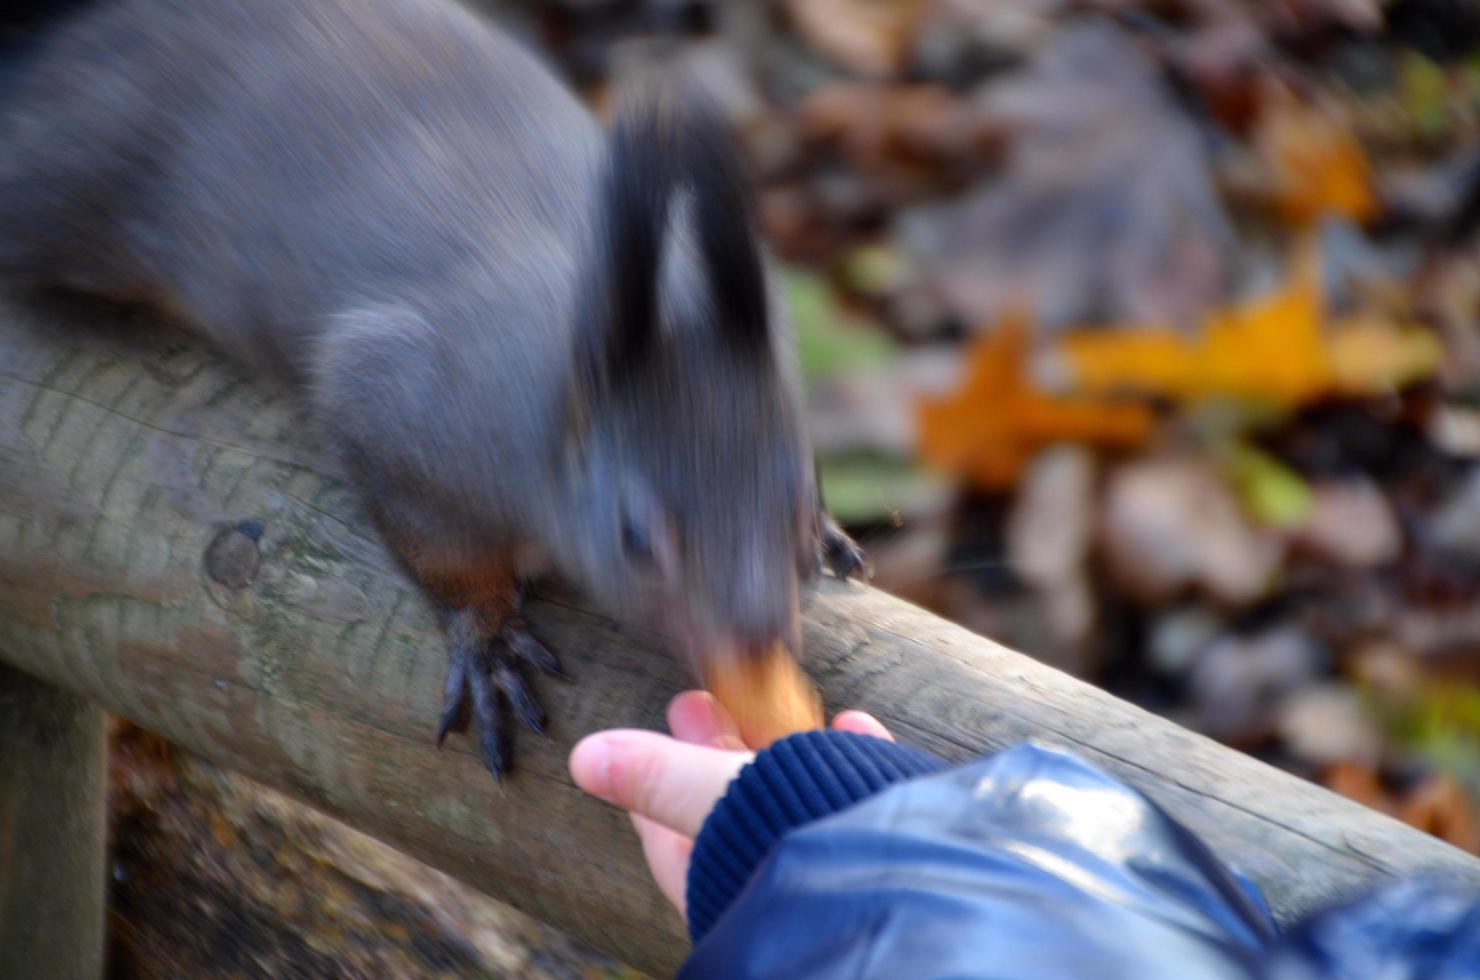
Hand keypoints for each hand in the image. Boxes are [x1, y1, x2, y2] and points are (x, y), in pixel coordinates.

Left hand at [568, 691, 891, 915]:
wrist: (908, 882)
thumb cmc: (792, 847)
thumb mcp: (711, 800)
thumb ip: (657, 776)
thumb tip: (583, 758)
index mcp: (716, 886)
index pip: (668, 833)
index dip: (654, 776)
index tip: (659, 728)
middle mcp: (767, 885)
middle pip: (728, 811)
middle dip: (711, 753)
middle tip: (696, 703)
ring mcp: (826, 868)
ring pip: (791, 805)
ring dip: (777, 750)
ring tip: (771, 701)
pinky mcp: (883, 849)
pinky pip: (857, 798)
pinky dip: (849, 758)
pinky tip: (853, 720)